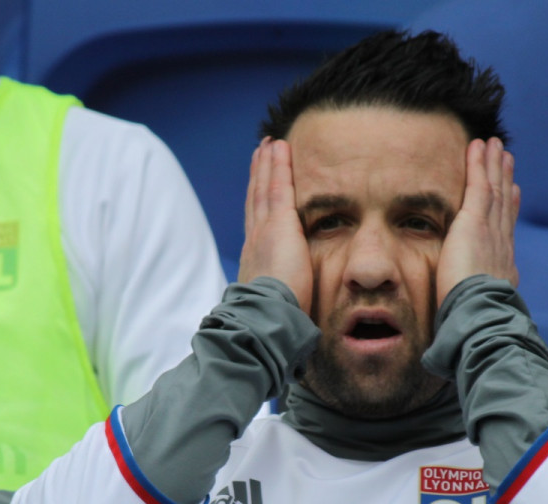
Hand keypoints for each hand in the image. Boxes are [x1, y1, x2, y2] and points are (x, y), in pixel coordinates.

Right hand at [239, 138, 312, 312]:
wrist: (267, 314)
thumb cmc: (275, 315)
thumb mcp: (278, 298)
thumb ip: (283, 290)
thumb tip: (292, 299)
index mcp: (256, 257)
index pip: (257, 222)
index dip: (257, 201)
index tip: (259, 184)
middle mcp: (255, 239)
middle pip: (256, 199)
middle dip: (259, 175)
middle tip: (260, 152)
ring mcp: (265, 229)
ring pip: (265, 188)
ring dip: (267, 164)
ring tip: (269, 144)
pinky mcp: (279, 224)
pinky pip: (279, 187)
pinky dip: (278, 166)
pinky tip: (280, 148)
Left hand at [436, 138, 520, 305]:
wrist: (479, 312)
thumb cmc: (472, 318)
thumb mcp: (475, 307)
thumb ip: (470, 301)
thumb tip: (463, 313)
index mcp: (500, 263)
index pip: (506, 229)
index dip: (510, 208)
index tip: (514, 192)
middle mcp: (500, 242)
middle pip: (504, 203)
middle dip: (505, 180)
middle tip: (508, 159)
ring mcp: (490, 229)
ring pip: (494, 189)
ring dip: (494, 165)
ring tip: (497, 146)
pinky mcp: (475, 220)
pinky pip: (478, 184)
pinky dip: (478, 164)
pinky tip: (478, 146)